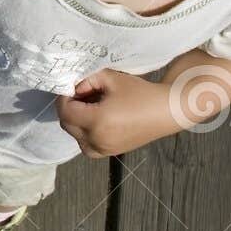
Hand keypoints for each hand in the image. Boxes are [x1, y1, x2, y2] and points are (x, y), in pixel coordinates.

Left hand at [54, 69, 174, 159]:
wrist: (166, 111)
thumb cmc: (140, 92)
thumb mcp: (110, 78)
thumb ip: (86, 80)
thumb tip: (72, 88)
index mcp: (96, 122)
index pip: (65, 111)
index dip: (64, 97)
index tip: (72, 87)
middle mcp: (97, 140)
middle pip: (66, 125)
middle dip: (69, 108)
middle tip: (81, 94)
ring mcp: (104, 150)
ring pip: (75, 136)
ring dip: (76, 121)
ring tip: (91, 106)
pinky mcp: (110, 153)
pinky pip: (87, 145)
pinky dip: (85, 133)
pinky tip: (97, 119)